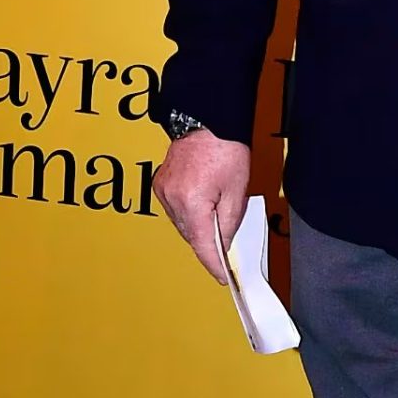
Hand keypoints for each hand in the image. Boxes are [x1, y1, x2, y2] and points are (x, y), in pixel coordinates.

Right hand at [153, 129, 250, 284]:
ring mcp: (163, 191)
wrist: (206, 120)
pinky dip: (188, 214)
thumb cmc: (225, 148)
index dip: (214, 264)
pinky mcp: (160, 184)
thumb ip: (230, 222)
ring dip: (198, 228)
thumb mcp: (237, 190)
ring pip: (182, 224)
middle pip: (191, 235)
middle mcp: (172, 199)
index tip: (222, 277)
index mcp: (192, 202)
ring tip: (216, 218)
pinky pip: (175, 210)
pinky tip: (201, 206)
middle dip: (209, 244)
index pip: (202, 245)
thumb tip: (223, 244)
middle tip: (226, 250)